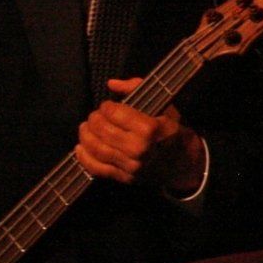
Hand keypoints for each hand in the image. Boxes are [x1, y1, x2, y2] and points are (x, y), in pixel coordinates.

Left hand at [74, 78, 205, 193]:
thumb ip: (137, 88)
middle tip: (94, 116)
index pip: (116, 114)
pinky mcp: (125, 178)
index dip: (106, 107)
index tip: (106, 105)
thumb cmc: (170, 129)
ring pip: (99, 150)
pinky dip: (84, 159)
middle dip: (94, 120)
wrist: (182, 160)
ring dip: (86, 137)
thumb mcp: (163, 105)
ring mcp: (132, 166)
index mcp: (151, 129)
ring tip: (85, 128)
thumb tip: (112, 84)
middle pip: (104, 132)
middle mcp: (140, 149)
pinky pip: (98, 169)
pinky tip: (80, 147)